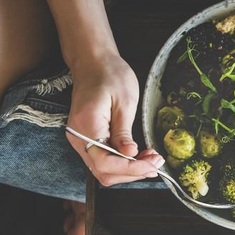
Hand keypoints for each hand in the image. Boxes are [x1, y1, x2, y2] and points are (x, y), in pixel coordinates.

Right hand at [63, 49, 163, 185]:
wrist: (93, 62)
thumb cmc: (110, 75)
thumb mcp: (125, 102)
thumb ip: (124, 132)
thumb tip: (130, 154)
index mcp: (87, 125)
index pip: (105, 162)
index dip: (130, 168)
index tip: (152, 164)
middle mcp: (78, 136)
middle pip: (103, 171)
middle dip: (132, 172)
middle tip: (156, 163)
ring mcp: (79, 139)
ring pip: (102, 169)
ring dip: (127, 170)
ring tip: (151, 160)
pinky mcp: (85, 138)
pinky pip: (102, 159)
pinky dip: (120, 163)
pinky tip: (138, 156)